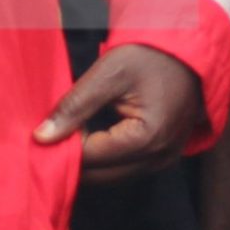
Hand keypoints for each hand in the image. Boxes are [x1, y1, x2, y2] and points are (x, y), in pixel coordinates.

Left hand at [36, 45, 204, 182]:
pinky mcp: (163, 157)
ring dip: (89, 161)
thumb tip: (42, 137)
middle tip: (53, 134)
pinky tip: (90, 139)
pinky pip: (125, 169)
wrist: (188, 53)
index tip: (48, 126)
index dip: (65, 144)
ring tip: (71, 134)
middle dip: (74, 159)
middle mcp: (159, 157)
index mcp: (147, 138)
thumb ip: (75, 105)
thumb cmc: (151, 57)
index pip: (91, 157)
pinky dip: (106, 159)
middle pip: (101, 175)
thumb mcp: (109, 73)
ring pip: (112, 176)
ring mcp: (164, 161)